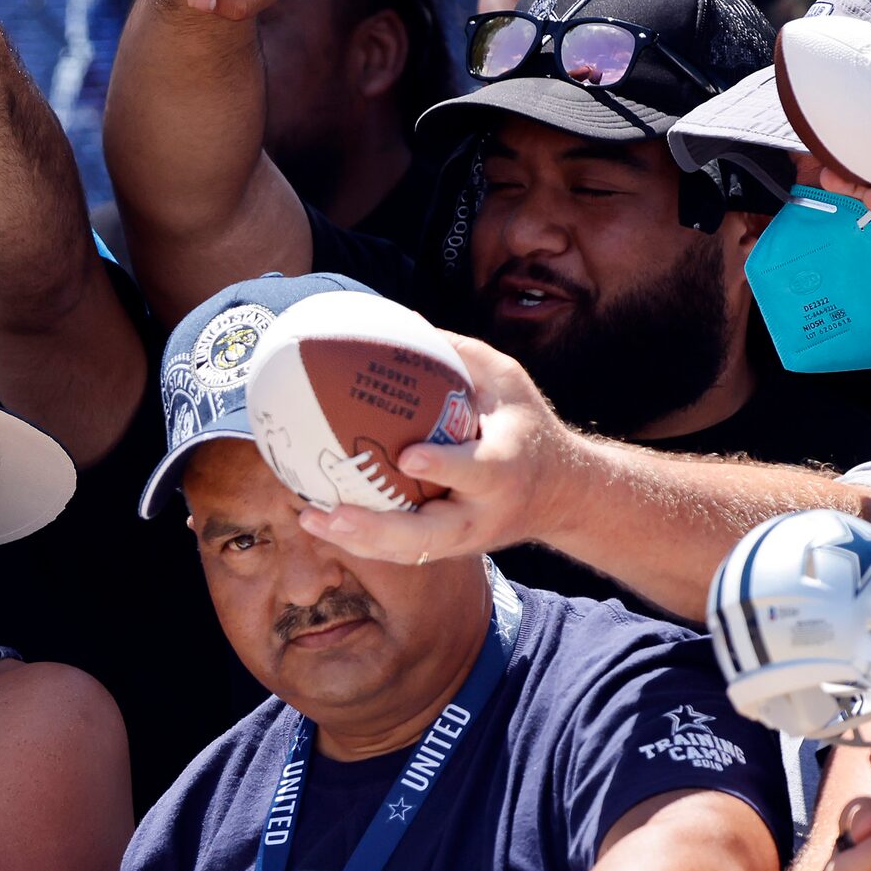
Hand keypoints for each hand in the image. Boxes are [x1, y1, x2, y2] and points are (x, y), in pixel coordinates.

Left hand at [296, 333, 584, 565]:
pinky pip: (401, 552)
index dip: (444, 466)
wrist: (560, 492)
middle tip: (335, 512)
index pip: (476, 471)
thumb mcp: (506, 381)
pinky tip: (320, 519)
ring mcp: (465, 538)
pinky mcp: (449, 549)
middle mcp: (483, 512)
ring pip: (410, 550)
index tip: (408, 455)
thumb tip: (403, 318)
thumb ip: (459, 356)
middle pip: (433, 533)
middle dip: (382, 529)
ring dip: (359, 540)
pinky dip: (361, 540)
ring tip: (311, 518)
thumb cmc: (524, 424)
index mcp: (505, 468)